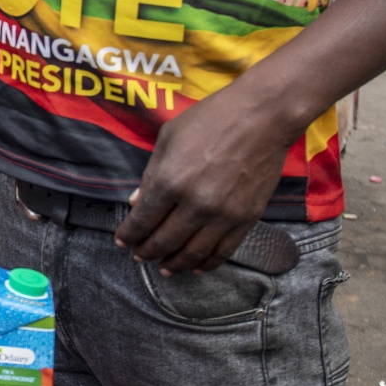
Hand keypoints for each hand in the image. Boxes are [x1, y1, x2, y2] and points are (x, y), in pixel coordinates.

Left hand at [114, 83, 293, 274]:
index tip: (122, 241)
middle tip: (139, 256)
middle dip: (147, 251)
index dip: (129, 234)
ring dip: (174, 264)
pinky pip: (223, 251)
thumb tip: (136, 203)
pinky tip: (196, 267)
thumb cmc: (211, 118)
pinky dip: (207, 263)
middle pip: (164, 241)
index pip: (143, 220)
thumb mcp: (169, 138)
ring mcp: (223, 215)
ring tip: (164, 268)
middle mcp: (195, 204)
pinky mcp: (246, 219)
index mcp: (170, 181)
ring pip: (193, 253)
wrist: (263, 118)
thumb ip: (152, 174)